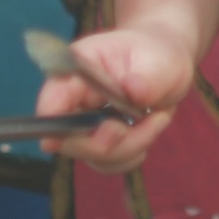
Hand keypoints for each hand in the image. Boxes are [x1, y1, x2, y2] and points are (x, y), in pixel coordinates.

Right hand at [38, 22, 205, 175]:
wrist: (166, 64)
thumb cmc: (157, 54)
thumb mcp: (159, 61)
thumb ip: (147, 77)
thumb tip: (133, 90)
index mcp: (79, 68)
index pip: (53, 96)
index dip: (54, 120)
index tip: (63, 138)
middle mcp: (73, 98)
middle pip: (68, 138)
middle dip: (109, 140)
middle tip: (149, 119)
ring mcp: (83, 123)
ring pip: (92, 155)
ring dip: (130, 146)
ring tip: (158, 117)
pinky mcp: (96, 140)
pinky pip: (107, 163)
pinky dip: (132, 154)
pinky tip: (149, 128)